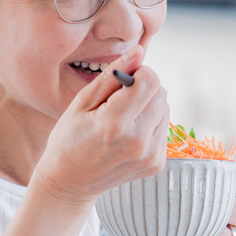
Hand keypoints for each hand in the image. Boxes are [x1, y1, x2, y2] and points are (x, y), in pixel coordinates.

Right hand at [33, 46, 169, 204]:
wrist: (70, 183)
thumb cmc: (69, 139)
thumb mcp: (82, 102)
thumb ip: (112, 75)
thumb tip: (139, 52)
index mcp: (115, 124)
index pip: (150, 81)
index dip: (139, 73)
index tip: (123, 81)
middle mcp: (138, 142)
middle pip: (161, 93)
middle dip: (144, 89)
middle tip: (119, 102)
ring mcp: (150, 156)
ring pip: (166, 109)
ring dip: (149, 107)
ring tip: (122, 120)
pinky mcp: (156, 164)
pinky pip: (164, 128)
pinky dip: (150, 125)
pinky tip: (128, 135)